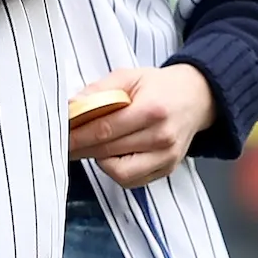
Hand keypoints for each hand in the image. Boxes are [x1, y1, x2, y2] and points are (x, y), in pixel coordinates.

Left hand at [67, 64, 217, 187]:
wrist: (196, 98)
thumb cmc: (159, 86)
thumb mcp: (129, 76)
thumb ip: (100, 90)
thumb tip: (71, 105)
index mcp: (152, 110)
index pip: (105, 129)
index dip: (78, 134)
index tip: (61, 133)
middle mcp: (162, 137)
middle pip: (109, 151)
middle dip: (81, 148)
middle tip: (64, 142)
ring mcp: (166, 157)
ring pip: (120, 172)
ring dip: (98, 161)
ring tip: (88, 147)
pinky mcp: (167, 170)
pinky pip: (132, 181)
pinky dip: (115, 171)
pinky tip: (109, 156)